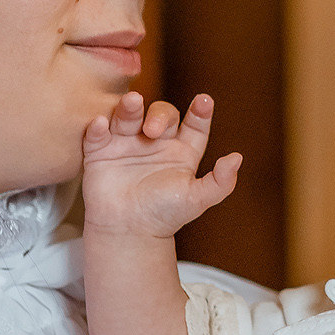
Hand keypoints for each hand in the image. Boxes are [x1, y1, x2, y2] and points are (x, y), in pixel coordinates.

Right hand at [80, 92, 240, 238]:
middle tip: (154, 129)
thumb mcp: (197, 200)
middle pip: (161, 115)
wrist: (128, 233)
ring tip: (132, 102)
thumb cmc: (165, 216)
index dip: (201, 112)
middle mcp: (156, 141)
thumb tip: (237, 158)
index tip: (205, 102)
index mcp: (182, 151)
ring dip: (130, 107)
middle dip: (160, 115)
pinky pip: (98, 134)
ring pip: (129, 115)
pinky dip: (98, 127)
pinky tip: (101, 124)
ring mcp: (127, 144)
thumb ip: (220, 182)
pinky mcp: (100, 152)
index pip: (194, 125)